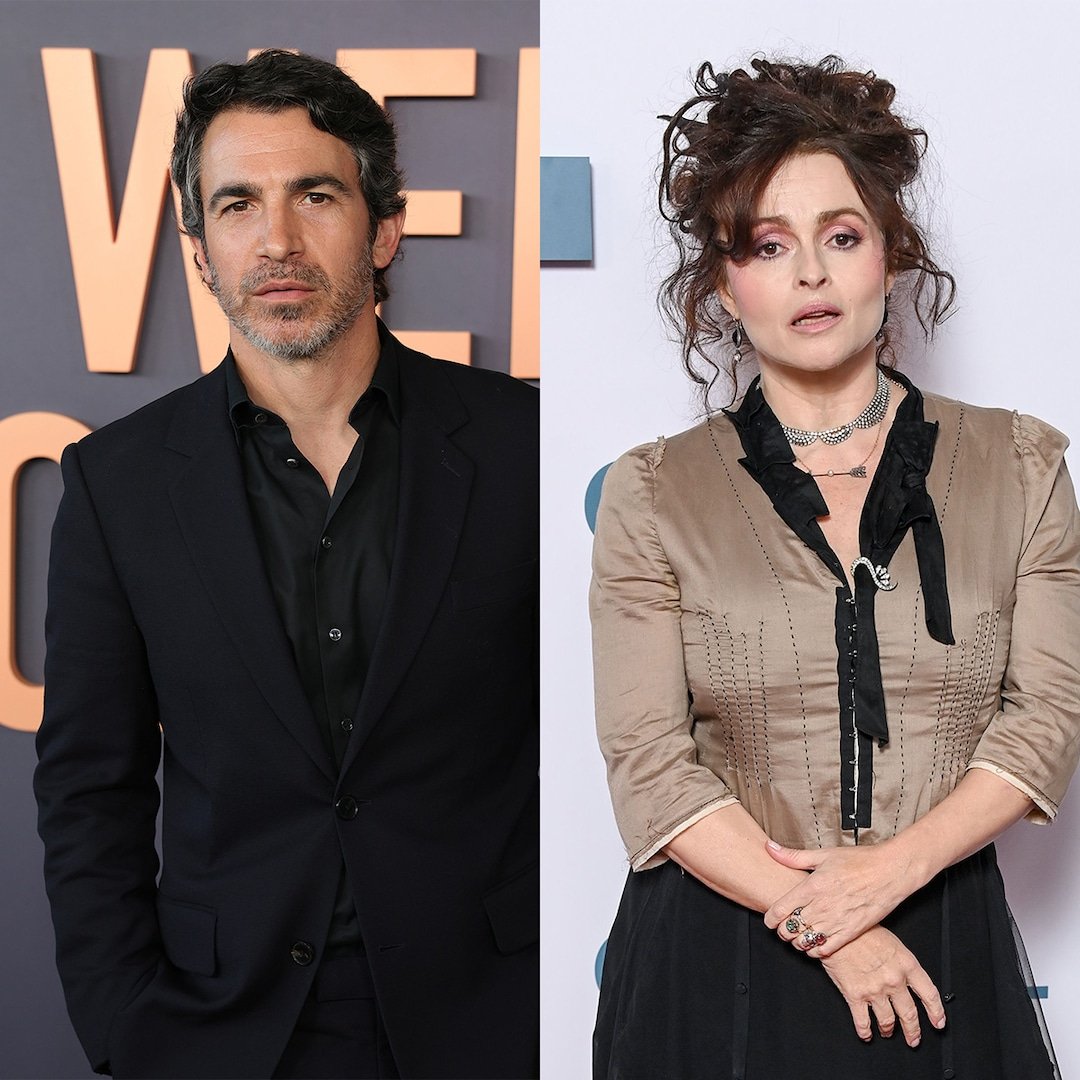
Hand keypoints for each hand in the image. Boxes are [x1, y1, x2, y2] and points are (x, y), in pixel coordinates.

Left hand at [763, 839, 921, 956]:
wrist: (890, 871)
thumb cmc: (859, 861)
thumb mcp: (823, 854)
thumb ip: (793, 856)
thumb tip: (769, 847)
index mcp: (812, 886)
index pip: (779, 911)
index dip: (770, 919)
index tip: (770, 920)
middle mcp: (821, 906)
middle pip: (789, 929)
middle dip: (782, 931)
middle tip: (784, 928)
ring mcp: (836, 921)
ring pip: (805, 942)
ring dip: (797, 942)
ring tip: (798, 936)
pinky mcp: (851, 932)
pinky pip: (826, 950)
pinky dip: (816, 951)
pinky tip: (816, 944)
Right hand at [819, 926, 945, 1046]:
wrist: (834, 928)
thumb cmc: (860, 930)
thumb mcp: (891, 941)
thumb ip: (901, 962)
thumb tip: (905, 978)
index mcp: (906, 964)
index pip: (929, 994)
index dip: (936, 1012)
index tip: (938, 1023)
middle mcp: (893, 980)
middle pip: (910, 1014)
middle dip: (913, 1031)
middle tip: (914, 1039)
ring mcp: (875, 990)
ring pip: (888, 1022)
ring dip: (888, 1031)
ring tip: (887, 1033)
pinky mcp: (855, 996)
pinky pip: (863, 1022)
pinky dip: (865, 1032)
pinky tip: (866, 1034)